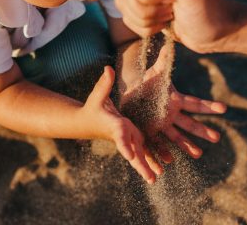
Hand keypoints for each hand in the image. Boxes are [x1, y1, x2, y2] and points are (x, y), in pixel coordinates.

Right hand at [82, 66, 162, 182]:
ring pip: (138, 155)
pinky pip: (141, 152)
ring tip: (156, 178)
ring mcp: (127, 138)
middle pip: (132, 152)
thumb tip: (108, 68)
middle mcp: (122, 135)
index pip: (120, 136)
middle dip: (141, 164)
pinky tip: (159, 170)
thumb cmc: (92, 107)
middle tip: (151, 178)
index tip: (130, 156)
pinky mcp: (131, 138)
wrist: (86, 122)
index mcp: (115, 125)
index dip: (125, 145)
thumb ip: (104, 83)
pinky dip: (149, 161)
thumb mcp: (98, 94)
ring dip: (147, 166)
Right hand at [115, 0, 236, 53]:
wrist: (216, 33)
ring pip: (123, 5)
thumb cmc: (209, 12)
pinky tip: (164, 23)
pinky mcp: (141, 3)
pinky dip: (145, 27)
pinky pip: (126, 17)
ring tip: (170, 15)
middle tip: (173, 8)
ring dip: (147, 19)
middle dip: (149, 9)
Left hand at [121, 46, 226, 161]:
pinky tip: (168, 161)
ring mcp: (162, 125)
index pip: (195, 103)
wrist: (131, 95)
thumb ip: (164, 61)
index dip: (209, 106)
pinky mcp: (150, 132)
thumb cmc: (146, 83)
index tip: (224, 109)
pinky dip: (163, 152)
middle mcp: (172, 115)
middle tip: (217, 137)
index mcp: (175, 101)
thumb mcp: (155, 72)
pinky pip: (158, 144)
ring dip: (187, 145)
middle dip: (202, 131)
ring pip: (177, 137)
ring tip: (198, 154)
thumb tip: (171, 43)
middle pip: (190, 124)